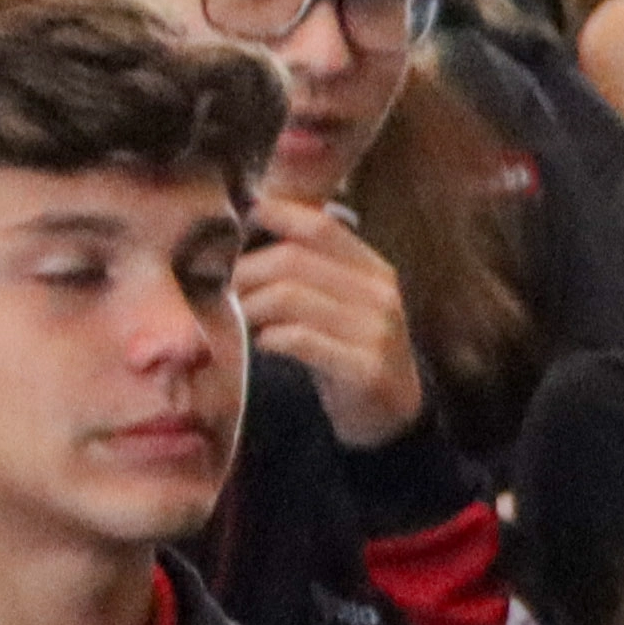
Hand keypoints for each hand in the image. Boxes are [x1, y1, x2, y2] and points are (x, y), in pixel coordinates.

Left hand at [237, 198, 424, 450]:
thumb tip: (259, 221)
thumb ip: (316, 264)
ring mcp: (375, 332)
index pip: (321, 227)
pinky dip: (270, 337)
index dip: (278, 215)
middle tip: (231, 287)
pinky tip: (266, 343)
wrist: (392, 408)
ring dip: (253, 305)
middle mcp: (380, 295)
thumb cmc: (352, 345)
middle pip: (292, 260)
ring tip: (245, 316)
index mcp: (375, 270)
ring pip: (288, 297)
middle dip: (247, 271)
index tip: (247, 218)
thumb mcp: (346, 298)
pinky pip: (299, 339)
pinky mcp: (363, 368)